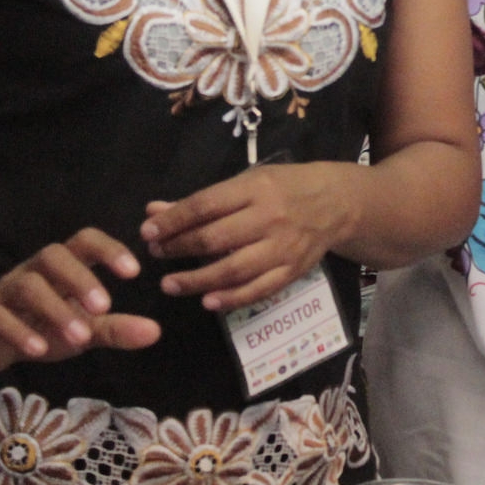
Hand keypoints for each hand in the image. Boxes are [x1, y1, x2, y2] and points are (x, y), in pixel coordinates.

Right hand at [0, 228, 159, 372]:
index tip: (133, 272)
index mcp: (62, 267)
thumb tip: (155, 332)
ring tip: (80, 338)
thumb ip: (116, 327)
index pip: (84, 241)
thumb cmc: (42, 324)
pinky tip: (40, 350)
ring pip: (27, 286)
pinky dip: (19, 332)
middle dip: (80, 279)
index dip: (108, 249)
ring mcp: (7, 292)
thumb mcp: (83, 327)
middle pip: (53, 255)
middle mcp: (34, 271)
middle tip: (105, 306)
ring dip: (56, 310)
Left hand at [142, 161, 356, 311]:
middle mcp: (269, 218)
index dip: (173, 220)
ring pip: (233, 270)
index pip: (206, 206)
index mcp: (255, 189)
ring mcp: (282, 248)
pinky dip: (231, 299)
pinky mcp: (292, 271)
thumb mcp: (246, 182)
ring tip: (170, 284)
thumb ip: (201, 202)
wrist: (336, 203)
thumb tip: (154, 212)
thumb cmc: (283, 187)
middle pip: (215, 238)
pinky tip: (208, 302)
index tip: (147, 232)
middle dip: (179, 248)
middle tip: (156, 255)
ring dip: (197, 280)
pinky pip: (258, 290)